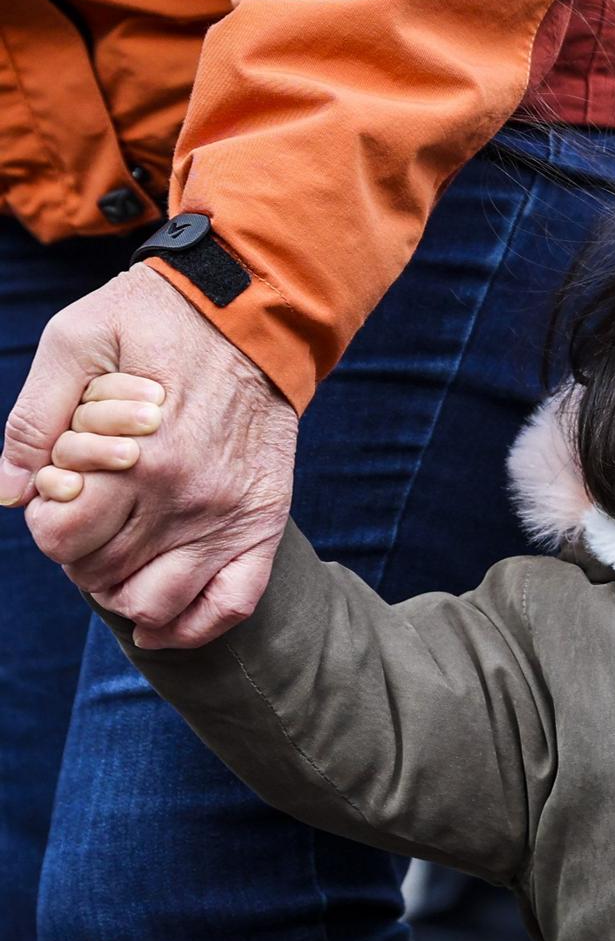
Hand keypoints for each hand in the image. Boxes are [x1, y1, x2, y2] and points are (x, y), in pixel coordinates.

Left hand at [2, 264, 296, 648]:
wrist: (254, 312)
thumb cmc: (157, 319)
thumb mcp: (77, 340)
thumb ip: (34, 417)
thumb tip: (8, 491)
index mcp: (135, 457)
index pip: (62, 538)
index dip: (46, 524)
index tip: (59, 498)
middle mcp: (183, 498)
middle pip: (101, 574)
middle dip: (78, 555)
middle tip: (86, 520)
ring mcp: (227, 516)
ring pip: (156, 602)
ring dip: (120, 593)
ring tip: (114, 561)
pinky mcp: (262, 521)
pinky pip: (230, 604)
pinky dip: (188, 628)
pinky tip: (156, 626)